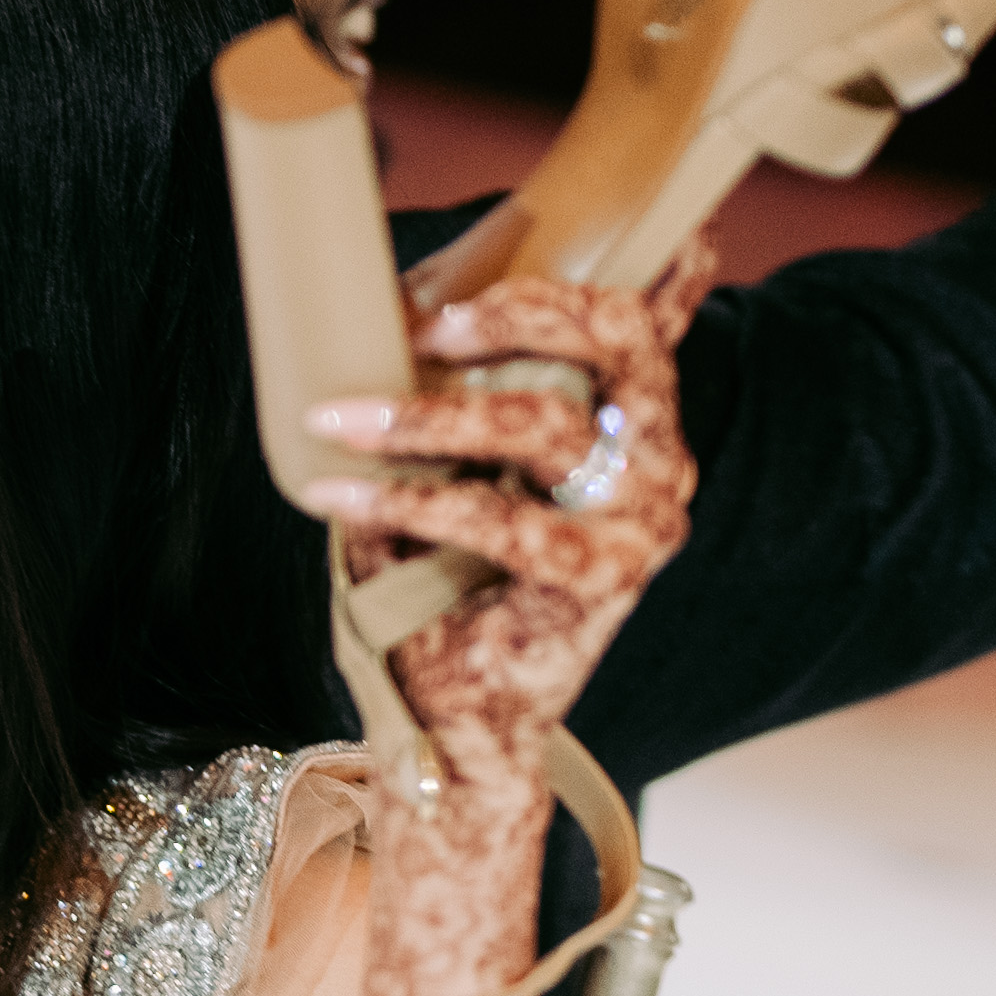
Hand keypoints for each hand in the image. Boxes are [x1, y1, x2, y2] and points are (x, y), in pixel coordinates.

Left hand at [302, 243, 715, 995]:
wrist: (457, 720)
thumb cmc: (450, 584)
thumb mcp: (454, 473)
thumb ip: (459, 398)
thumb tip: (400, 300)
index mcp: (633, 426)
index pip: (642, 324)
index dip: (593, 275)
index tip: (486, 275)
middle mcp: (657, 465)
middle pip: (619, 344)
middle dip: (516, 313)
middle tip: (423, 328)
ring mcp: (640, 523)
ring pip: (546, 422)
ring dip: (426, 416)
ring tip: (339, 419)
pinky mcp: (601, 579)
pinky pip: (500, 515)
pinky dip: (409, 497)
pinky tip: (338, 490)